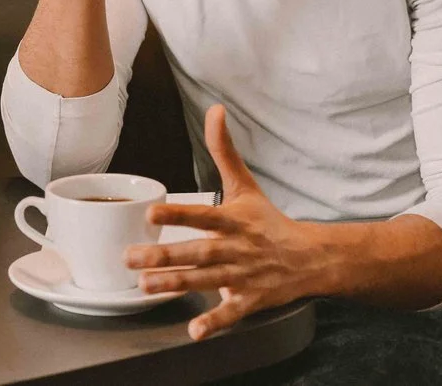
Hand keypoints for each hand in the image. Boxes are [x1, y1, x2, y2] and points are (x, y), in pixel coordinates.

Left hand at [129, 105, 337, 339]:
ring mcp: (244, 276)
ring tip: (144, 286)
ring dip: (176, 284)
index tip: (150, 213)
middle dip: (164, 255)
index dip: (177, 213)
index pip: (203, 214)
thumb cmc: (269, 222)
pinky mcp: (251, 300)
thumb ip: (225, 151)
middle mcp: (237, 248)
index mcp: (234, 219)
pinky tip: (194, 331)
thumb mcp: (246, 185)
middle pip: (198, 252)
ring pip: (207, 280)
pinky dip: (214, 322)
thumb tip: (215, 109)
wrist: (312, 257)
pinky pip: (232, 312)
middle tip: (129, 257)